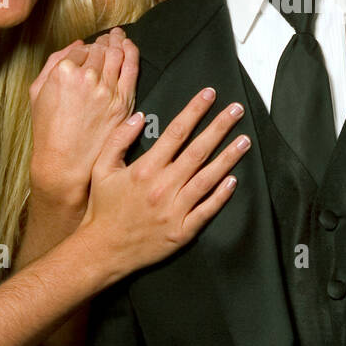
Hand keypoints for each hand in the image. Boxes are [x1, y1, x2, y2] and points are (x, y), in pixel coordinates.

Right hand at [29, 27, 137, 214]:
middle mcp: (87, 77)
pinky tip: (130, 47)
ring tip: (119, 37)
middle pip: (101, 49)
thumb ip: (54, 62)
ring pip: (118, 54)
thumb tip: (76, 44)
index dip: (87, 47)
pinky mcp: (122, 101)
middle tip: (109, 37)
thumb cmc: (48, 129)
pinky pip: (132, 69)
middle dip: (105, 41)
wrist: (64, 161)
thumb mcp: (37, 92)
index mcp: (63, 72)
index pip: (81, 49)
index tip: (90, 48)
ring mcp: (107, 89)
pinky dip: (132, 53)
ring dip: (119, 42)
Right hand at [82, 87, 249, 280]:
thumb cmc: (102, 209)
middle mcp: (162, 187)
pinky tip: (233, 180)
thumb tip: (139, 117)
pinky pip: (206, 210)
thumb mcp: (101, 168)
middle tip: (237, 110)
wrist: (102, 250)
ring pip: (207, 178)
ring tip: (244, 141)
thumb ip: (119, 139)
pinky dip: (221, 195)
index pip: (176, 132)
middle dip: (220, 127)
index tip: (209, 95)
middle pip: (198, 150)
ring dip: (228, 157)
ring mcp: (174, 210)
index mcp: (145, 169)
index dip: (195, 110)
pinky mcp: (182, 231)